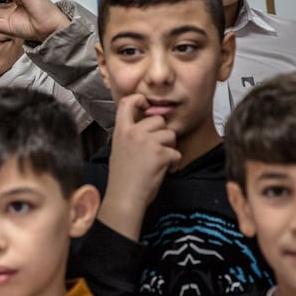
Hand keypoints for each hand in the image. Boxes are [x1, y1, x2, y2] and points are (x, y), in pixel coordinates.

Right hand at [98, 94, 180, 240]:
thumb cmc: (123, 177)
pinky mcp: (160, 154)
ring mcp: (147, 142)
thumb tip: (148, 125)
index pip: (127, 103)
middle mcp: (134, 132)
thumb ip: (131, 134)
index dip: (139, 99)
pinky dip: (173, 163)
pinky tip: (163, 170)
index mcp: (121, 130)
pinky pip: (176, 153)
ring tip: (159, 162)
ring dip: (169, 148)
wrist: (125, 197)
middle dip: (162, 133)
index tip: (145, 103)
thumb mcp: (119, 149)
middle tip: (155, 150)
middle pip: (158, 120)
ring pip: (170, 135)